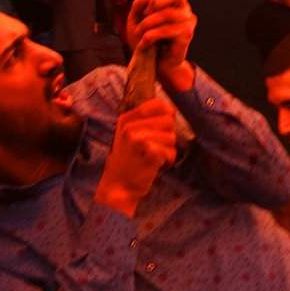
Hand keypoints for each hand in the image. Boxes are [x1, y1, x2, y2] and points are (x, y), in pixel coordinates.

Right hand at [95, 97, 178, 214]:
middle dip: (167, 135)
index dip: (167, 113)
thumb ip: (145, 121)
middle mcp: (131, 128)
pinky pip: (171, 152)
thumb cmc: (127, 160)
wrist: (118, 186)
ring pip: (172, 137)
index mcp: (126, 120)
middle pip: (168, 121)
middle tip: (155, 147)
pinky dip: (167, 160)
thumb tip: (171, 110)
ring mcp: (139, 140)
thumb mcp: (128, 135)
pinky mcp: (150, 154)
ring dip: (168, 150)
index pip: (157, 104)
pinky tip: (155, 165)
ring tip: (153, 157)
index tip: (164, 125)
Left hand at [125, 0, 195, 88]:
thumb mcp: (135, 21)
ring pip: (168, 14)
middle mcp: (184, 10)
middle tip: (147, 12)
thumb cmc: (146, 40)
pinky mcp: (186, 35)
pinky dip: (151, 36)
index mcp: (173, 3)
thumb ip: (137, 7)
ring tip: (141, 33)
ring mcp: (188, 22)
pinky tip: (145, 43)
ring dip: (148, 23)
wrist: (152, 65)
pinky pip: (167, 29)